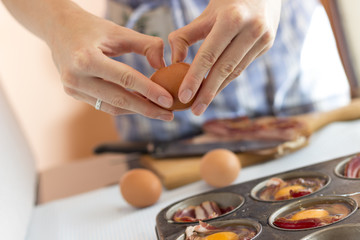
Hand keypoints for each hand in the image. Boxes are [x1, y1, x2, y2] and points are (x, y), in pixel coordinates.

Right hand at [48, 3, 173, 120]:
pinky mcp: (74, 93)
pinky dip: (124, 106)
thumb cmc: (91, 28)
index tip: (169, 100)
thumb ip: (145, 45)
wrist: (58, 28)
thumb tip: (163, 65)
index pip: (126, 79)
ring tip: (158, 111)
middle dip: (147, 109)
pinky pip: (103, 105)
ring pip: (112, 107)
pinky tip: (140, 106)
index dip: (150, 91)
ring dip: (136, 111)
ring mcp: (72, 88)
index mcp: (86, 59)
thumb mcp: (119, 31)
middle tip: (169, 114)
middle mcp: (76, 77)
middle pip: (119, 99)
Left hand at [169, 0, 280, 114]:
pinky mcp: (267, 45)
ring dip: (217, 89)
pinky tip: (215, 89)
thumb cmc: (227, 2)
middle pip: (224, 69)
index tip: (183, 96)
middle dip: (207, 93)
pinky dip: (227, 79)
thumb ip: (186, 35)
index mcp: (232, 18)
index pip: (209, 55)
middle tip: (194, 111)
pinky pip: (243, 66)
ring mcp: (263, 38)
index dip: (195, 78)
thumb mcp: (205, 14)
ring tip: (202, 104)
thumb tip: (174, 61)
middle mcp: (251, 29)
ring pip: (235, 71)